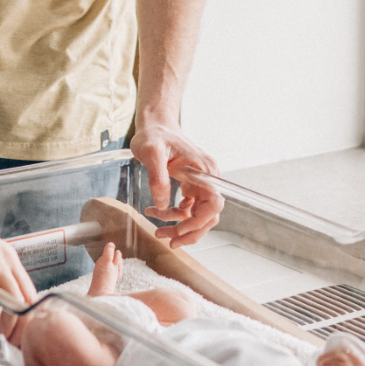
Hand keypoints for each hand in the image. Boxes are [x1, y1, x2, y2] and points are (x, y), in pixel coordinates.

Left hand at [129, 118, 222, 247]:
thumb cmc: (154, 134)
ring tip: (158, 231)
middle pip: (208, 214)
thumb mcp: (151, 152)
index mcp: (204, 169)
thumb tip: (161, 204)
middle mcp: (207, 177)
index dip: (199, 221)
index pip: (213, 203)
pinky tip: (155, 212)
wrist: (154, 124)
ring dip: (180, 226)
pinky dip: (174, 215)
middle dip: (189, 231)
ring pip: (198, 214)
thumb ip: (158, 177)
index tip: (180, 230)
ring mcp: (200, 182)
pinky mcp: (191, 184)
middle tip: (168, 241)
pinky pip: (188, 208)